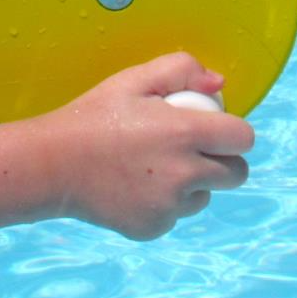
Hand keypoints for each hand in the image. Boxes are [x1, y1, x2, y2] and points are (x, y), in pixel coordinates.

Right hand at [0, 53, 253, 241]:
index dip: (232, 131)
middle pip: (237, 174)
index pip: (243, 138)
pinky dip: (164, 203)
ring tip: (154, 166)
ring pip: (204, 196)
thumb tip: (219, 85)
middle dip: (223, 161)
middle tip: (192, 150)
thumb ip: (181, 70)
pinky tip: (135, 185)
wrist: (53, 164)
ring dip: (193, 184)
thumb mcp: (134, 80)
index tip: (214, 128)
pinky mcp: (154, 228)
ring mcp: (169, 206)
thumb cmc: (95, 116)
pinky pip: (175, 215)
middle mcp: (184, 174)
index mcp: (185, 133)